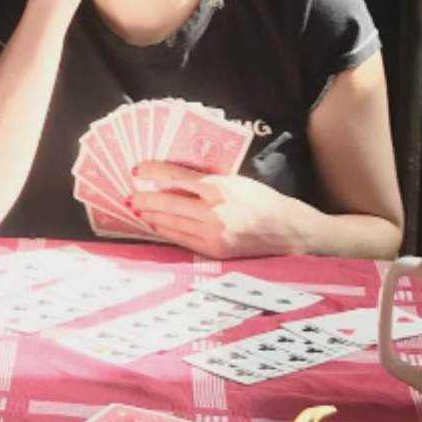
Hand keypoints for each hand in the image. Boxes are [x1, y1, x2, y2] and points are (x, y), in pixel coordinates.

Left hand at [129, 162, 317, 258]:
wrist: (291, 231)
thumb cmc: (262, 200)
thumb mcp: (236, 181)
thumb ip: (206, 181)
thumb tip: (172, 180)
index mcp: (220, 187)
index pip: (176, 176)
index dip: (153, 172)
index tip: (137, 170)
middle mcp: (214, 211)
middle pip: (168, 203)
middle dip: (145, 200)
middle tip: (130, 196)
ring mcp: (214, 233)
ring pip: (172, 223)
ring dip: (152, 217)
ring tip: (139, 211)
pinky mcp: (215, 250)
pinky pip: (182, 239)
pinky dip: (167, 231)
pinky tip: (158, 226)